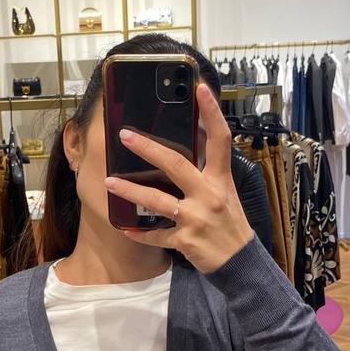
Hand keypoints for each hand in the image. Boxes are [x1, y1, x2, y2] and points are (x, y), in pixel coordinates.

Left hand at [104, 82, 254, 275]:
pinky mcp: (186, 240)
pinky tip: (124, 228)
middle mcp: (209, 195)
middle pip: (176, 164)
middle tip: (125, 135)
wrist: (240, 262)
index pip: (220, 139)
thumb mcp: (224, 193)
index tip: (199, 88)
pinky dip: (139, 233)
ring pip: (157, 200)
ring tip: (109, 181)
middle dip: (148, 148)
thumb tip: (183, 147)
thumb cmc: (229, 223)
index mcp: (220, 179)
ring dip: (130, 190)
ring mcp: (196, 218)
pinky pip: (156, 235)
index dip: (212, 112)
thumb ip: (206, 172)